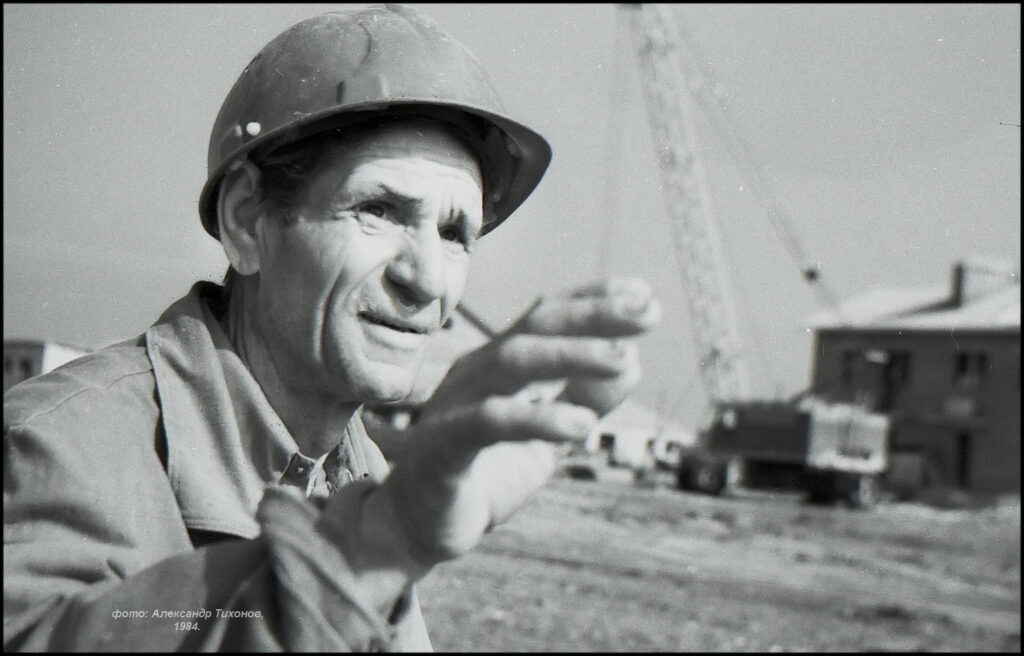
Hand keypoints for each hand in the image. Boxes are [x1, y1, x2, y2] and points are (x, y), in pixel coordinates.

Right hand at [361, 277, 660, 572]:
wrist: (418, 527)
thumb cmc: (483, 474)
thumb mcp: (547, 438)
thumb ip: (584, 399)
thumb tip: (634, 362)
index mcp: (498, 364)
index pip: (547, 316)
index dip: (593, 299)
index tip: (644, 293)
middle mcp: (476, 371)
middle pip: (535, 327)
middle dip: (593, 316)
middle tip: (648, 314)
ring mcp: (456, 403)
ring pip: (514, 362)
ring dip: (574, 355)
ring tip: (625, 358)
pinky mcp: (444, 445)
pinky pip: (490, 421)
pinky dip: (538, 418)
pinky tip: (581, 425)